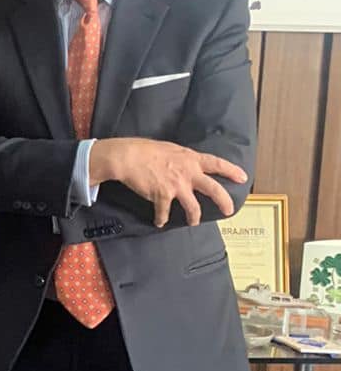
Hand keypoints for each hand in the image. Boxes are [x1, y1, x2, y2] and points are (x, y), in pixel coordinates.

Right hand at [89, 137, 246, 227]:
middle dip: (224, 201)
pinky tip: (160, 222)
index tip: (243, 178)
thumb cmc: (145, 150)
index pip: (217, 164)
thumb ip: (182, 159)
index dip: (232, 171)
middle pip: (213, 189)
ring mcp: (176, 186)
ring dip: (194, 217)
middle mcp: (188, 173)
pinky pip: (165, 212)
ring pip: (193, 207)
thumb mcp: (170, 149)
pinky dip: (162, 218)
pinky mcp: (162, 196)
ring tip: (193, 222)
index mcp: (191, 159)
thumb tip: (185, 164)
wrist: (128, 157)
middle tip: (229, 210)